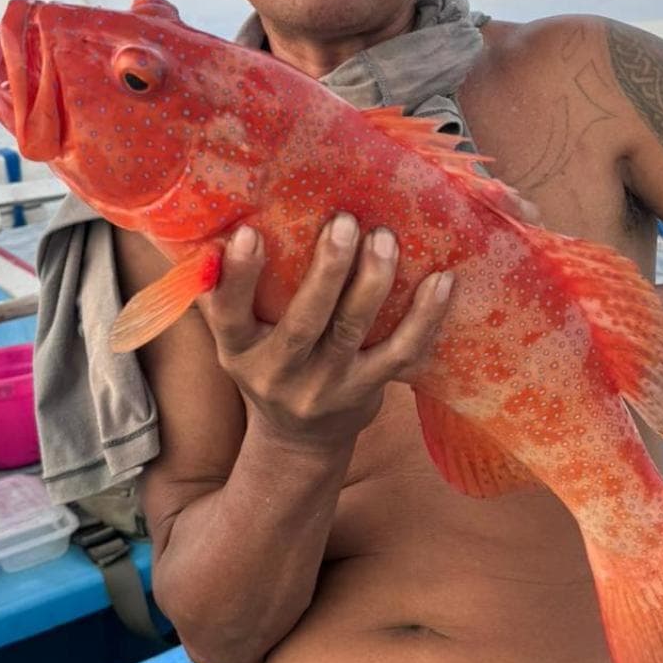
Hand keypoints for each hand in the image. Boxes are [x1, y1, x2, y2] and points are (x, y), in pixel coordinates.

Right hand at [198, 213, 453, 450]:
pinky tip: (442, 280)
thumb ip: (224, 291)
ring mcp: (327, 386)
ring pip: (352, 331)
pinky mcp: (367, 392)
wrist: (299, 440)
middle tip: (345, 221)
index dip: (239, 277)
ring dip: (373, 281)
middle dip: (327, 270)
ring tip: (385, 238)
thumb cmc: (267, 362)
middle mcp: (279, 373)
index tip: (249, 234)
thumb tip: (219, 227)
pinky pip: (402, 354)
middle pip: (304, 321)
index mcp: (239, 351)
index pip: (230, 315)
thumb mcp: (235, 338)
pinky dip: (425, 317)